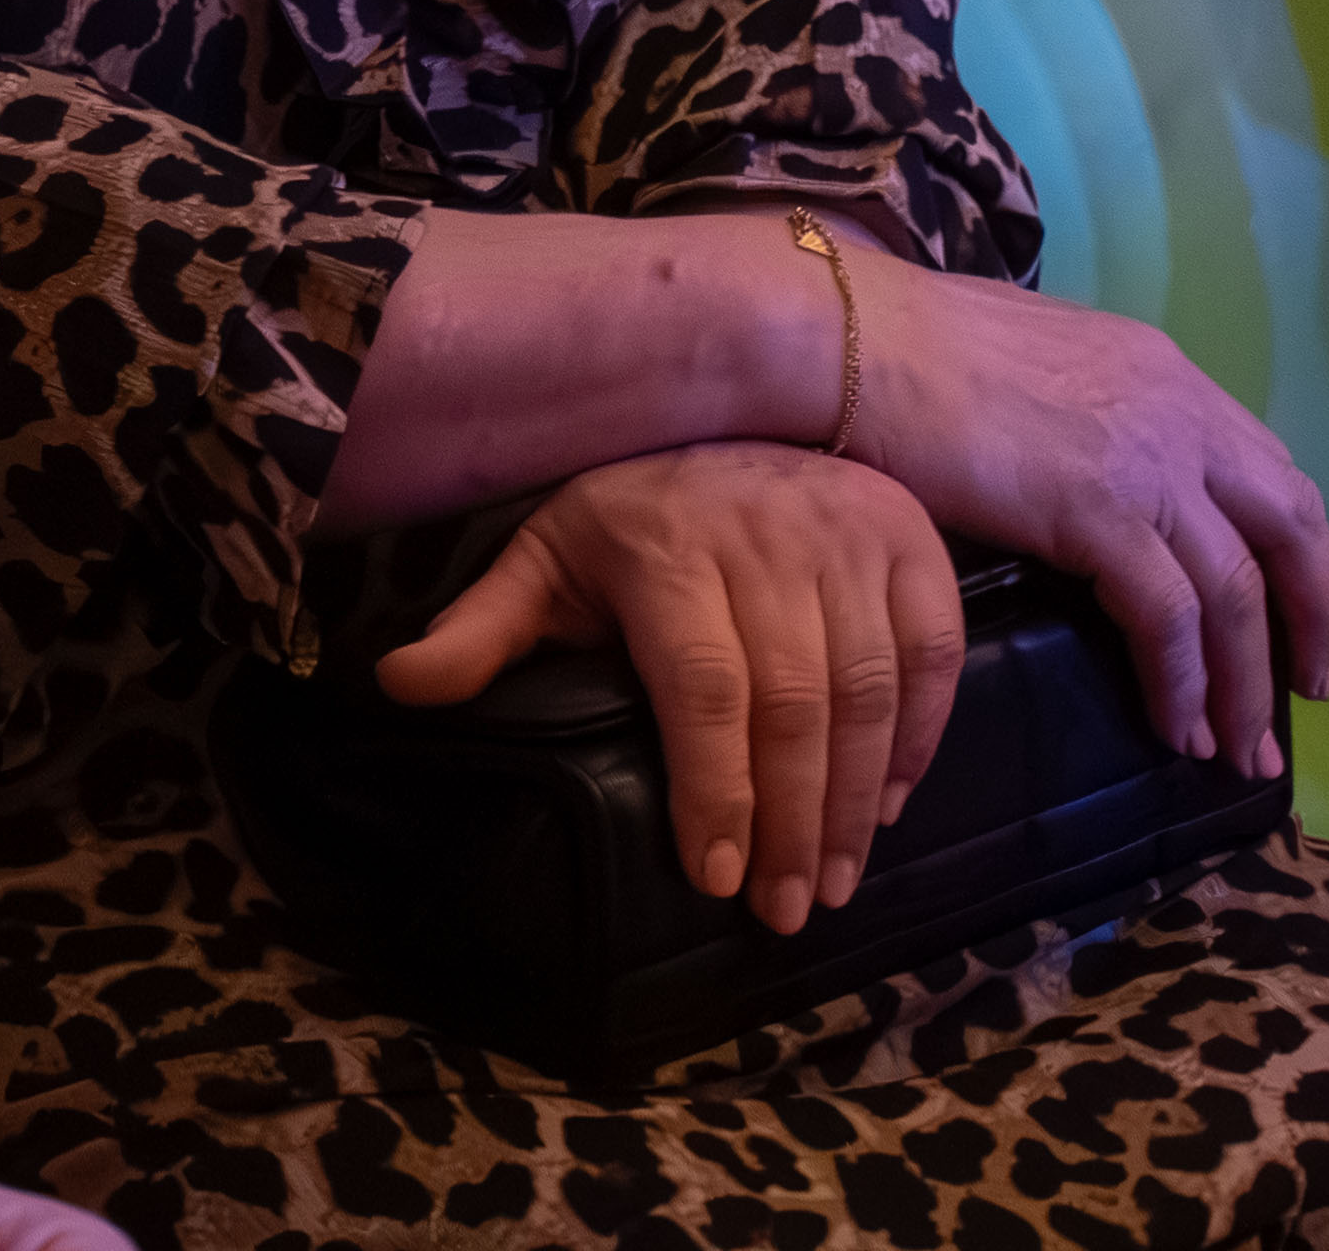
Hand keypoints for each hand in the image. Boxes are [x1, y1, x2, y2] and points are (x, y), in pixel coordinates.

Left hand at [373, 441, 966, 932]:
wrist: (739, 415)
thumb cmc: (633, 515)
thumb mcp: (546, 557)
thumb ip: (483, 628)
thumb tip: (395, 684)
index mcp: (668, 548)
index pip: (705, 686)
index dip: (715, 787)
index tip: (717, 878)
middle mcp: (768, 538)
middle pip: (794, 704)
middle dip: (792, 822)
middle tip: (785, 912)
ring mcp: (849, 537)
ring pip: (867, 689)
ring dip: (855, 800)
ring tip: (833, 881)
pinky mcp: (910, 543)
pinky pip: (933, 654)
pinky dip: (920, 737)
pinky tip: (886, 804)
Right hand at [837, 256, 1328, 775]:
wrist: (855, 339)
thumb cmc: (912, 349)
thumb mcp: (1037, 365)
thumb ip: (1086, 411)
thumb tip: (1083, 460)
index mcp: (1163, 374)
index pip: (1266, 467)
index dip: (1291, 549)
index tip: (1292, 609)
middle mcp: (1178, 414)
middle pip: (1290, 526)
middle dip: (1310, 617)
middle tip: (1304, 693)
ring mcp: (1146, 462)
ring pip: (1237, 590)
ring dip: (1245, 682)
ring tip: (1237, 748)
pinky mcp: (1099, 512)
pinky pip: (1169, 617)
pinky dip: (1182, 681)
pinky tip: (1175, 725)